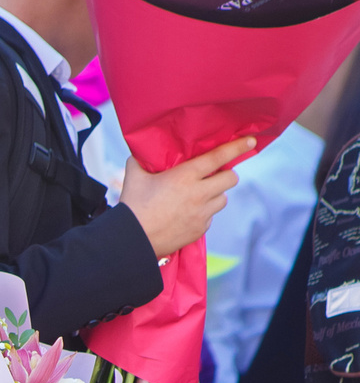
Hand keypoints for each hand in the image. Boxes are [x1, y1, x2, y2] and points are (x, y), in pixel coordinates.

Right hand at [121, 138, 253, 258]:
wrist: (131, 241)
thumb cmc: (131, 207)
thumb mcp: (133, 178)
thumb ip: (140, 161)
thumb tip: (142, 153)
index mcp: (185, 176)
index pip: (219, 157)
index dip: (237, 147)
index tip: (251, 141)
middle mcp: (199, 193)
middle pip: (231, 179)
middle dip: (225, 175)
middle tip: (213, 177)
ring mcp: (202, 213)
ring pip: (222, 199)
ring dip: (214, 196)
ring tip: (198, 198)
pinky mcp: (200, 230)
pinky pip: (210, 218)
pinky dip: (203, 214)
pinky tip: (187, 215)